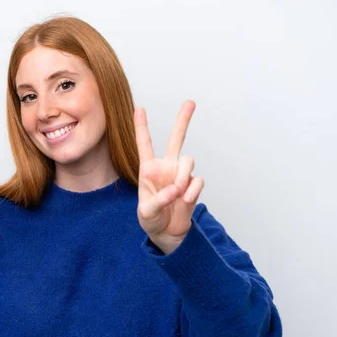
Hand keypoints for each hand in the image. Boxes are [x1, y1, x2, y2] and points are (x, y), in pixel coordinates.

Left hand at [134, 100, 204, 253]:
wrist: (167, 233)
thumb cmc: (151, 220)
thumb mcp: (147, 212)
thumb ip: (159, 199)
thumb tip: (176, 189)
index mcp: (148, 169)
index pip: (145, 144)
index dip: (142, 127)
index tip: (139, 109)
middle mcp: (166, 168)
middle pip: (177, 139)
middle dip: (183, 120)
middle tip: (190, 102)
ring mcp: (181, 175)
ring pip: (188, 160)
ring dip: (184, 175)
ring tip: (178, 192)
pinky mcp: (192, 186)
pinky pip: (197, 180)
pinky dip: (192, 190)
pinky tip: (185, 200)